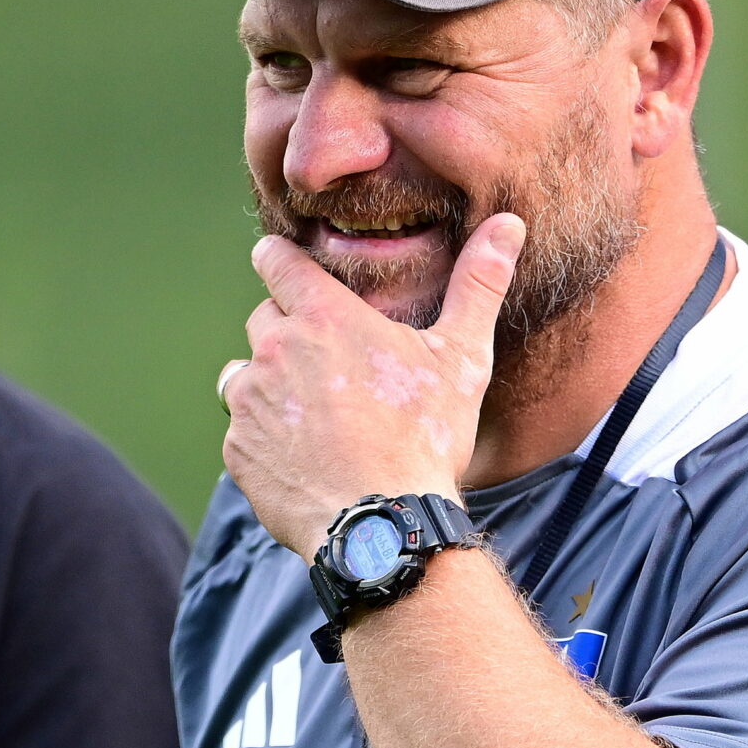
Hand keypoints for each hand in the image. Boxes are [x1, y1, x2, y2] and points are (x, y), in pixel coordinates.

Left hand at [220, 216, 524, 554]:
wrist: (384, 523)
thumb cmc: (425, 437)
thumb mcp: (461, 357)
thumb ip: (478, 284)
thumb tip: (509, 223)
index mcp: (323, 316)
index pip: (275, 261)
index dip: (281, 261)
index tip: (288, 267)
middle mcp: (275, 350)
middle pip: (264, 319)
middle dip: (290, 333)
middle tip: (332, 368)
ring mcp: (250, 401)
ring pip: (247, 375)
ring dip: (272, 386)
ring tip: (319, 417)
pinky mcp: (238, 449)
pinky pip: (243, 430)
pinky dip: (266, 438)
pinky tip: (306, 457)